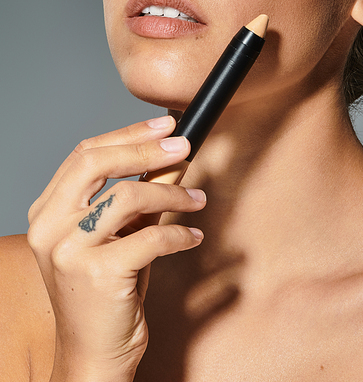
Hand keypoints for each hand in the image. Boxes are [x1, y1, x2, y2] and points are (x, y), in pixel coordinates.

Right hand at [27, 116, 205, 380]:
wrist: (93, 355)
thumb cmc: (105, 291)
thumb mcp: (119, 234)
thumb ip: (138, 196)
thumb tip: (170, 156)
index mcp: (47, 212)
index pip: (85, 154)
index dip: (129, 133)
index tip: (165, 126)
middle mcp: (49, 228)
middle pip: (97, 163)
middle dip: (147, 149)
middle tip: (184, 147)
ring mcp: (69, 251)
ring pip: (128, 196)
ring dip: (173, 194)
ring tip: (196, 201)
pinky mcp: (97, 274)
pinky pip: (151, 237)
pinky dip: (180, 234)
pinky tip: (193, 237)